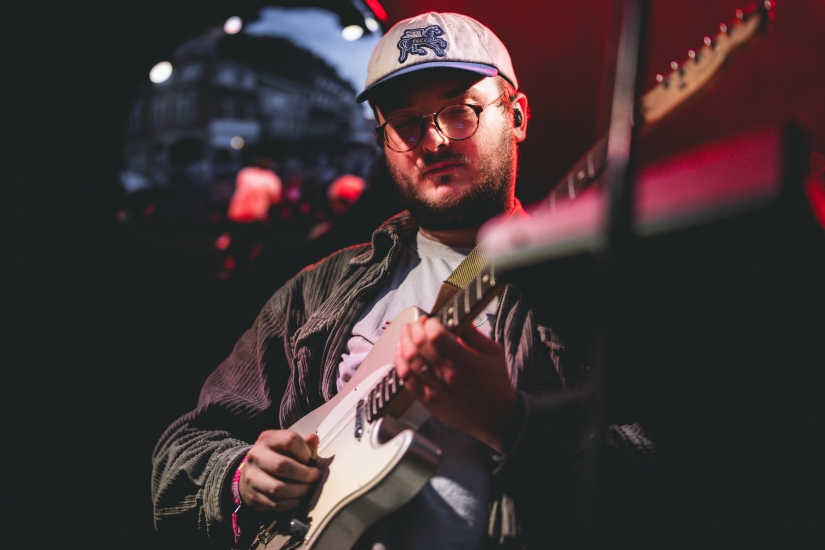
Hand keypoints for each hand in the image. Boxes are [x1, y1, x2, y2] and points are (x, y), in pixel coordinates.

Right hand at [240, 430, 320, 510]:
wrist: (251, 473)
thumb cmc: (276, 457)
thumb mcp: (287, 446)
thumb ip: (302, 443)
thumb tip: (314, 439)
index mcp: (267, 439)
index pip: (289, 441)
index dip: (305, 452)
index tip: (311, 459)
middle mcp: (256, 456)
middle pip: (282, 465)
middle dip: (304, 474)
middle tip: (315, 477)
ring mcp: (252, 477)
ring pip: (278, 488)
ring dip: (299, 490)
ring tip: (308, 488)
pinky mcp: (253, 496)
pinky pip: (276, 503)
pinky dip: (292, 503)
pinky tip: (299, 498)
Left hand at [394, 316, 519, 452]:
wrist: (496, 418)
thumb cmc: (495, 384)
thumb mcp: (493, 353)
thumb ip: (474, 334)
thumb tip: (456, 317)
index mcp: (465, 361)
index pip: (436, 336)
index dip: (429, 323)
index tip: (431, 320)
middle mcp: (448, 375)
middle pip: (419, 345)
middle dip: (414, 328)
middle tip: (416, 323)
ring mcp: (436, 389)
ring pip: (410, 360)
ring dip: (404, 342)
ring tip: (406, 334)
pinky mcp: (428, 401)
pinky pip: (406, 380)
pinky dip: (399, 363)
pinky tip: (401, 353)